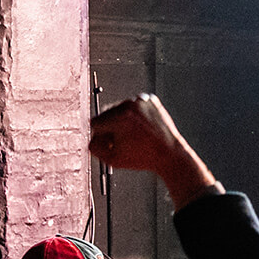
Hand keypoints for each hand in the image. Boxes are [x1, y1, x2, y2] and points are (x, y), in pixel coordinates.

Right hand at [91, 94, 215, 209]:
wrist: (169, 154)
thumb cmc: (142, 158)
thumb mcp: (112, 159)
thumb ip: (94, 147)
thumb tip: (89, 136)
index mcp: (119, 118)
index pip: (95, 122)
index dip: (99, 135)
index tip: (107, 142)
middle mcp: (129, 105)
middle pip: (107, 113)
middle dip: (110, 126)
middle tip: (122, 140)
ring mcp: (141, 100)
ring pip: (120, 108)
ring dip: (122, 120)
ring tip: (134, 135)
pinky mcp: (150, 99)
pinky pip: (134, 105)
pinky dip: (135, 115)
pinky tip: (141, 127)